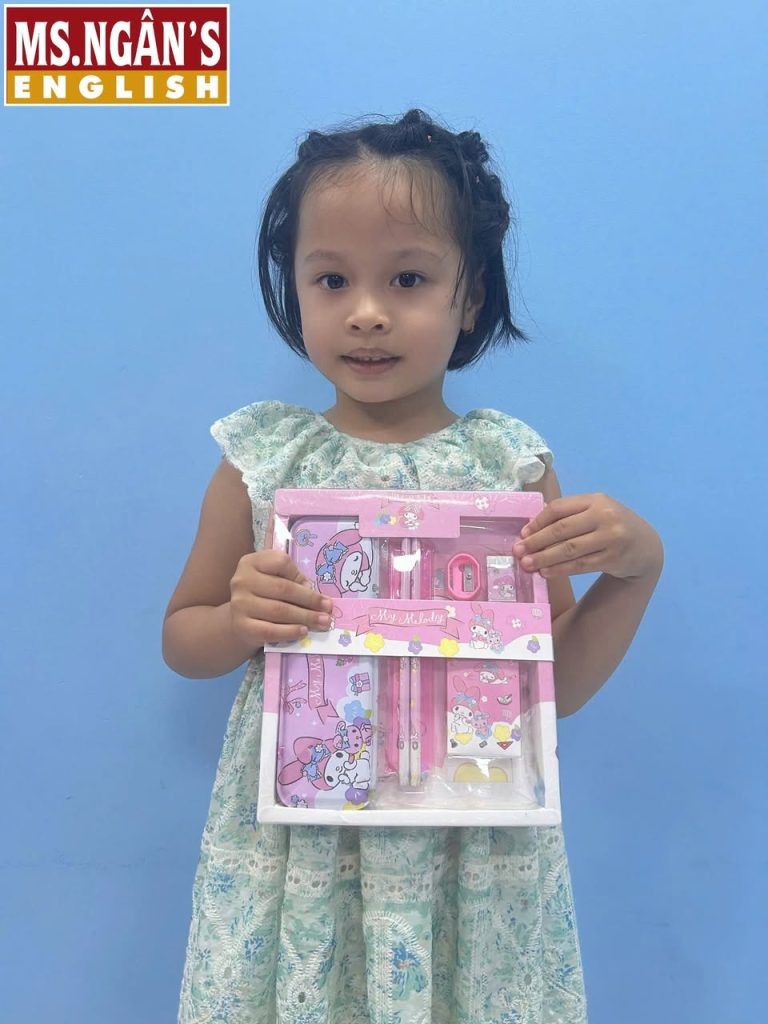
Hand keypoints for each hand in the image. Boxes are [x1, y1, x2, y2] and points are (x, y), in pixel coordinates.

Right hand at [228, 514, 333, 646]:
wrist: (240, 620)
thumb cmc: (263, 595)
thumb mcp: (274, 579)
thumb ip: (292, 579)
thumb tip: (314, 594)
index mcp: (251, 562)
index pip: (281, 562)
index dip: (300, 575)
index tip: (315, 587)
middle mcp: (242, 580)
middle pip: (283, 588)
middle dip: (310, 600)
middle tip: (328, 608)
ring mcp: (239, 604)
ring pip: (279, 610)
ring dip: (305, 617)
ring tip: (322, 621)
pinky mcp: (242, 626)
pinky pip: (270, 630)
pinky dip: (289, 631)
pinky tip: (303, 631)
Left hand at [512, 492, 662, 581]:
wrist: (646, 546)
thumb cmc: (612, 526)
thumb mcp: (596, 511)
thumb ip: (571, 514)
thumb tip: (533, 526)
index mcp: (596, 500)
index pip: (559, 508)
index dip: (538, 521)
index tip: (522, 534)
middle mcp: (604, 516)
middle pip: (562, 530)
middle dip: (536, 542)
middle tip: (518, 552)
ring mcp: (610, 538)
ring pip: (569, 549)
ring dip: (544, 558)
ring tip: (528, 565)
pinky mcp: (613, 559)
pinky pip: (580, 565)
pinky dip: (560, 569)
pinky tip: (546, 572)